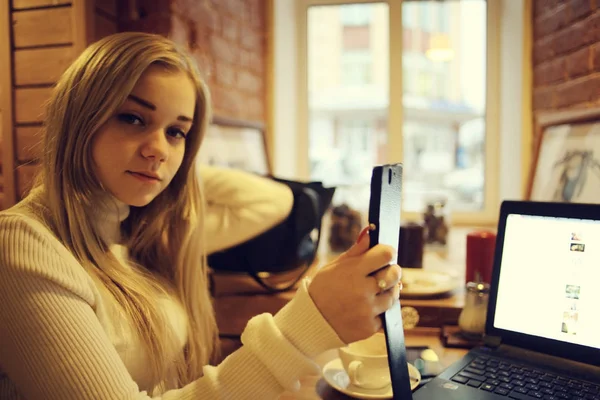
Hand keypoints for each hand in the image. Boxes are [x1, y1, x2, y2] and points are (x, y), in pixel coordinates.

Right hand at [308, 226, 401, 343]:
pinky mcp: (369, 328)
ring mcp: (367, 311)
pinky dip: (380, 312)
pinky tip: (368, 309)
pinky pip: (386, 316)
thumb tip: (369, 234)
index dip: (388, 252)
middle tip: (385, 273)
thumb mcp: (333, 267)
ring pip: (393, 296)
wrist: (311, 321)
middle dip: (392, 271)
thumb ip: (355, 252)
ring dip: (388, 292)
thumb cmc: (322, 290)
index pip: (385, 255)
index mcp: (353, 271)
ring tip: (375, 292)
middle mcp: (362, 291)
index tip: (385, 255)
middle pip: (394, 275)